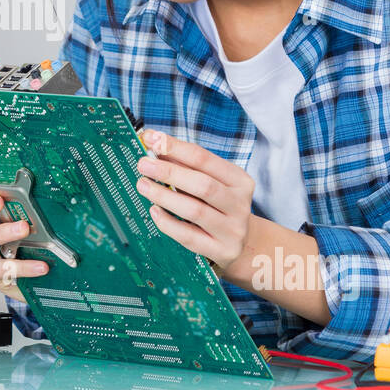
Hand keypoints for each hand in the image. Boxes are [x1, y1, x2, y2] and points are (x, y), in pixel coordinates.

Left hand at [133, 129, 253, 271]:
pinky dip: (168, 222)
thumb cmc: (220, 206)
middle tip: (143, 164)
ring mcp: (232, 230)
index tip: (151, 139)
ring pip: (195, 210)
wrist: (246, 244)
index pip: (204, 159)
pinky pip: (189, 236)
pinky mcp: (221, 251)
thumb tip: (155, 146)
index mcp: (239, 180)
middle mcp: (239, 204)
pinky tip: (154, 211)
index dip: (175, 147)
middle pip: (202, 184)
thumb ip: (187, 166)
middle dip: (169, 172)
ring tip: (143, 185)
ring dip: (164, 196)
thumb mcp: (213, 183)